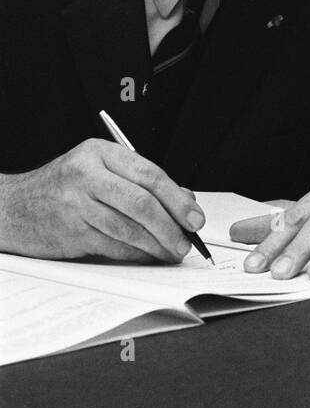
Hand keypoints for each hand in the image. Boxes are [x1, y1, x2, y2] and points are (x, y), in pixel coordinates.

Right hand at [0, 139, 205, 262]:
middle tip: (187, 240)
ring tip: (172, 251)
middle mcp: (87, 175)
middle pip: (141, 202)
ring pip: (129, 228)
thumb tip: (184, 200)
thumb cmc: (63, 187)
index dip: (177, 198)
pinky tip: (147, 255)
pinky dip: (135, 253)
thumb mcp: (99, 170)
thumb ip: (139, 181)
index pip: (149, 174)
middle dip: (171, 225)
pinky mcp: (71, 233)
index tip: (194, 216)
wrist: (13, 208)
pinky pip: (113, 246)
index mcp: (99, 153)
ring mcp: (76, 205)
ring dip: (156, 245)